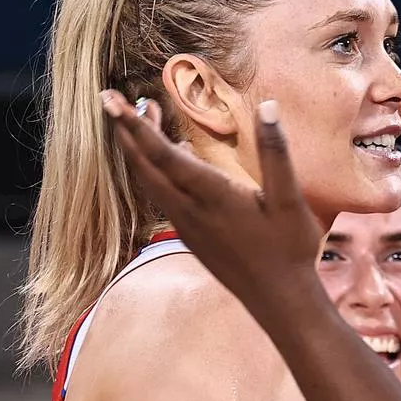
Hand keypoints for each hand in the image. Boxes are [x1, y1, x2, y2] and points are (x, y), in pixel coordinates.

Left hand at [100, 91, 324, 316]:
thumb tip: (267, 107)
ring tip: (137, 121)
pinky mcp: (192, 236)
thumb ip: (276, 152)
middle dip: (125, 132)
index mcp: (212, 196)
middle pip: (145, 167)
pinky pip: (161, 196)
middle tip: (110, 100)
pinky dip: (152, 170)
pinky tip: (168, 159)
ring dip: (137, 150)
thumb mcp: (290, 199)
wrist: (280, 301)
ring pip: (149, 182)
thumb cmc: (289, 249)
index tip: (109, 101)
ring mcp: (188, 225)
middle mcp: (190, 211)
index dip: (134, 125)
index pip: (163, 155)